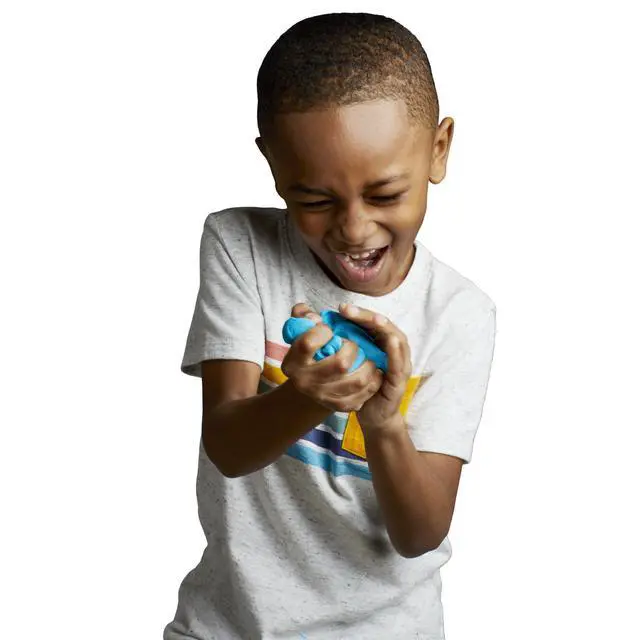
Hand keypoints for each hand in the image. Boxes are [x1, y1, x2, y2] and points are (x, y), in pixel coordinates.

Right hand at [281, 303, 383, 412]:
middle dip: (353, 348)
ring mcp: (322, 396)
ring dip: (368, 365)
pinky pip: (362, 395)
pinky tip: (372, 373)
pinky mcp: (337, 406)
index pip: (308, 344)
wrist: (311, 382)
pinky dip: (372, 382)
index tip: (328, 330)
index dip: (323, 332)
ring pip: (356, 380)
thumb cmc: (309, 350)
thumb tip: (313, 316)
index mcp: (292, 362)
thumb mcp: (301, 331)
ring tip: (368, 357)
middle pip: (340, 363)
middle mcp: (304, 382)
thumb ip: (303, 316)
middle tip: (353, 344)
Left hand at [337, 303, 411, 431]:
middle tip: (352, 311)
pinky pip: (399, 365)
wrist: (369, 414)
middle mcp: (391, 350)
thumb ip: (332, 341)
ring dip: (385, 329)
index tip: (341, 308)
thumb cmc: (355, 384)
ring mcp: (398, 364)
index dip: (359, 313)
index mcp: (378, 342)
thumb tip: (311, 321)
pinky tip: (389, 342)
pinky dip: (396, 353)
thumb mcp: (344, 360)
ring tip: (375, 320)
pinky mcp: (399, 381)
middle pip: (384, 327)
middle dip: (369, 317)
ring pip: (396, 340)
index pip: (371, 321)